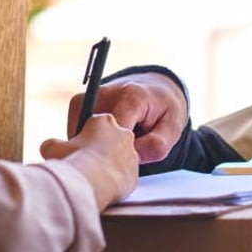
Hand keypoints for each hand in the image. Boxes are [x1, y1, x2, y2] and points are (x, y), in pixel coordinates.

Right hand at [40, 113, 137, 207]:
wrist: (97, 183)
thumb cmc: (77, 161)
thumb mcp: (53, 149)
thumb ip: (52, 145)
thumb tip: (50, 147)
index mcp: (104, 120)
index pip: (94, 125)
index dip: (82, 138)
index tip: (75, 148)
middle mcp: (122, 133)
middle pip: (108, 140)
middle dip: (96, 149)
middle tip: (83, 161)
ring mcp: (131, 154)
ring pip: (116, 158)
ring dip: (105, 165)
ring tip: (90, 176)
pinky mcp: (135, 174)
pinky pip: (122, 176)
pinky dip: (112, 181)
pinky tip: (100, 187)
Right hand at [66, 72, 187, 164]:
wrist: (152, 87)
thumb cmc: (163, 109)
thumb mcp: (173, 127)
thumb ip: (157, 145)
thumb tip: (132, 159)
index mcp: (131, 97)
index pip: (115, 136)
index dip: (120, 156)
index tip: (127, 163)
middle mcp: (103, 93)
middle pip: (94, 138)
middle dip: (105, 154)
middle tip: (121, 158)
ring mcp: (86, 98)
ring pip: (82, 138)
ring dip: (95, 148)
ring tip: (115, 146)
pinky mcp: (77, 105)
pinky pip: (77, 134)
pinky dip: (89, 143)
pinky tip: (105, 142)